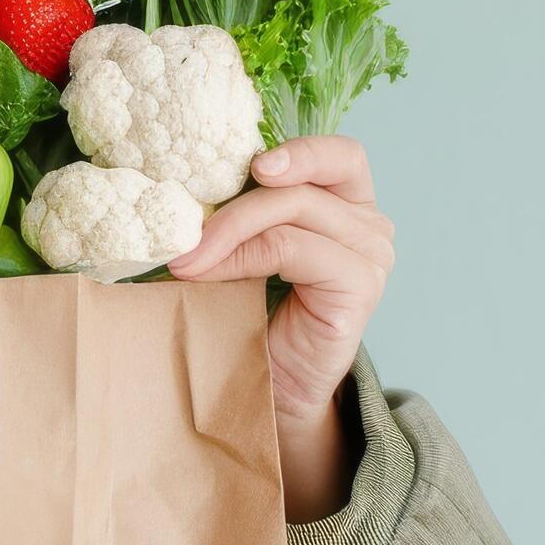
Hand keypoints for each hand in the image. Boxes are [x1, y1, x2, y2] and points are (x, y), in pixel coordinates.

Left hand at [165, 137, 394, 522]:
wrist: (272, 394)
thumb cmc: (252, 321)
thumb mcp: (242, 253)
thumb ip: (234, 216)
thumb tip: (175, 194)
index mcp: (347, 206)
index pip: (338, 155)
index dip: (299, 150)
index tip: (249, 162)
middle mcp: (368, 226)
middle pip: (312, 180)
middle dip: (244, 196)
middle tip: (188, 220)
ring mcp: (369, 256)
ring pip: (296, 210)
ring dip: (228, 231)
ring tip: (182, 258)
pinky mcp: (357, 288)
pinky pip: (294, 249)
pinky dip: (241, 256)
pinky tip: (204, 273)